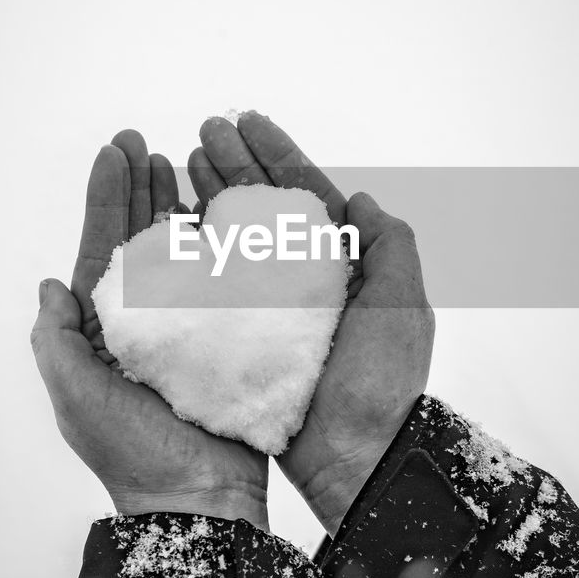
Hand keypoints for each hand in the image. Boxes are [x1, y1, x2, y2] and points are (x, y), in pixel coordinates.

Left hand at [31, 130, 269, 529]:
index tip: (114, 151)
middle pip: (139, 238)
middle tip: (145, 143)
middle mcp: (144, 321)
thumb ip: (56, 338)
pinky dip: (219, 243)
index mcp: (105, 328)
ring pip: (179, 251)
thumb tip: (49, 285)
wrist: (197, 499)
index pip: (101, 247)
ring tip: (179, 162)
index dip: (107, 198)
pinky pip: (221, 280)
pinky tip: (219, 211)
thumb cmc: (131, 452)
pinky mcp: (224, 338)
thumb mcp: (74, 394)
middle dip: (141, 188)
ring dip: (176, 205)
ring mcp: (186, 328)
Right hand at [188, 113, 434, 535]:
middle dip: (235, 163)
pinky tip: (175, 225)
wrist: (355, 458)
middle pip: (265, 207)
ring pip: (237, 237)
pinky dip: (198, 251)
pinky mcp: (247, 337)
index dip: (277, 153)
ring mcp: (274, 308)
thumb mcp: (403, 306)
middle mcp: (307, 280)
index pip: (306, 195)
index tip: (248, 119)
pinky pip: (218, 284)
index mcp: (344, 265)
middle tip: (204, 130)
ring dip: (214, 195)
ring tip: (184, 161)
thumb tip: (359, 201)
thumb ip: (389, 247)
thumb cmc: (381, 383)